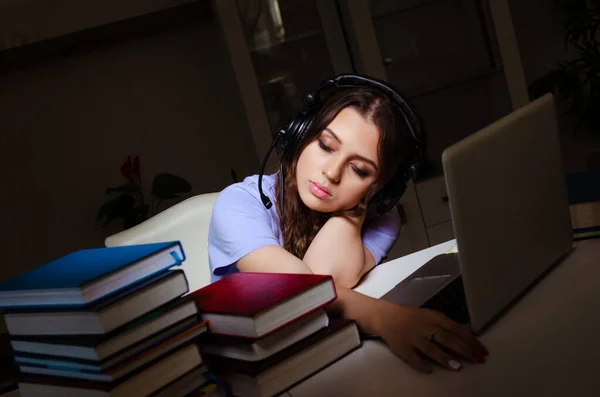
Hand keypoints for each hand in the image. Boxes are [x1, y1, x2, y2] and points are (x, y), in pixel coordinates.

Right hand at [372, 301, 488, 372]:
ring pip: (431, 348)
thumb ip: (446, 325)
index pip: (457, 329)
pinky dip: (420, 365)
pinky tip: (428, 370)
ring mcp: (413, 338)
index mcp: (434, 317)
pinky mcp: (402, 347)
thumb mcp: (431, 315)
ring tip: (457, 367)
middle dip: (465, 350)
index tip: (483, 351)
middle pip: (447, 339)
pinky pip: (412, 358)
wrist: (386, 316)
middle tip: (478, 360)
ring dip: (445, 358)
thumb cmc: (413, 317)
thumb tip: (467, 334)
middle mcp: (425, 327)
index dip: (471, 341)